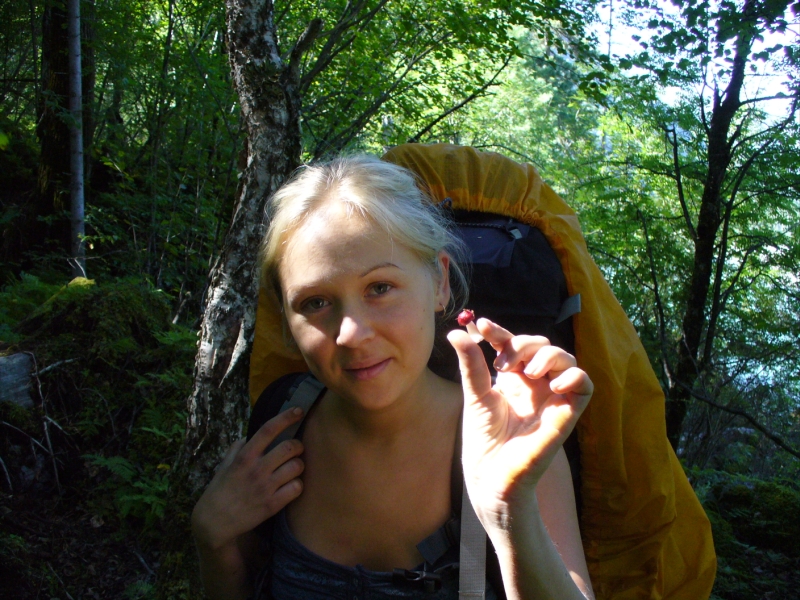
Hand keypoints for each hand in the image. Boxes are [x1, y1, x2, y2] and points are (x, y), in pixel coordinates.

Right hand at [191, 407, 306, 551]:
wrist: (214, 523)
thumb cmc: (219, 491)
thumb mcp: (224, 466)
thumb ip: (236, 449)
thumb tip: (247, 437)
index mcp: (244, 456)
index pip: (268, 429)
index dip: (286, 417)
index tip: (298, 410)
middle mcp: (256, 469)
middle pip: (290, 447)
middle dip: (298, 445)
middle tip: (296, 449)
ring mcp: (265, 487)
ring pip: (297, 467)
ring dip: (299, 465)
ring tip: (292, 469)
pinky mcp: (273, 505)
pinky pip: (297, 488)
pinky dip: (297, 485)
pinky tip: (291, 486)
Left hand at [447, 318, 592, 528]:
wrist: (491, 475)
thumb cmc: (484, 440)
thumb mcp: (476, 396)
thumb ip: (471, 364)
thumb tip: (455, 333)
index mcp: (512, 378)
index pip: (512, 344)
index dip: (500, 332)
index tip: (482, 325)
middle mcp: (535, 384)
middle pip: (541, 345)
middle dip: (523, 344)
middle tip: (502, 363)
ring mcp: (552, 396)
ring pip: (565, 358)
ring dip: (548, 355)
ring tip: (527, 371)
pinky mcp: (567, 412)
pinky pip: (585, 385)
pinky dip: (574, 376)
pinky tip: (551, 384)